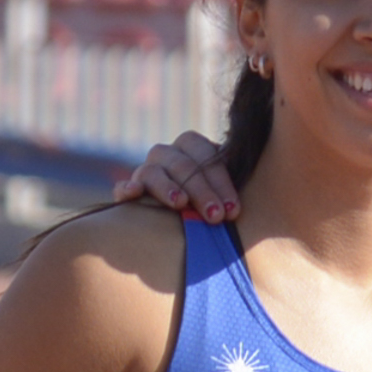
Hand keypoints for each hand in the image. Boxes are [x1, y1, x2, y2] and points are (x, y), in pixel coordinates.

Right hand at [109, 127, 237, 222]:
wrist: (185, 223)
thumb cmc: (217, 206)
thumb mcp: (228, 194)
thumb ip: (235, 191)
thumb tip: (247, 202)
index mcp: (194, 148)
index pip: (206, 154)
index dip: (220, 181)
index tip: (233, 210)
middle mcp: (168, 155)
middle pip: (182, 164)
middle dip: (201, 190)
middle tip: (216, 216)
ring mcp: (146, 171)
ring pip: (153, 171)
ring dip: (167, 187)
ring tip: (181, 204)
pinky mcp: (129, 192)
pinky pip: (123, 187)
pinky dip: (127, 188)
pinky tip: (135, 193)